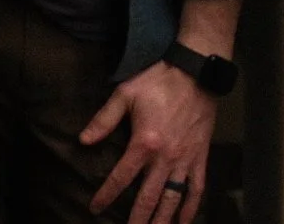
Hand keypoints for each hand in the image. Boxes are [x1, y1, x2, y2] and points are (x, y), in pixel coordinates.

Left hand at [81, 56, 219, 223]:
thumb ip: (103, 120)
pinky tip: (183, 222)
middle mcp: (165, 158)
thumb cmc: (158, 82)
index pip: (121, 177)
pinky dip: (191, 207)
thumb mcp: (125, 95)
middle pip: (148, 197)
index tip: (95, 209)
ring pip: (173, 199)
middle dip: (136, 219)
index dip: (106, 195)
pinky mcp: (200, 157)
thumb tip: (83, 141)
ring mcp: (184, 160)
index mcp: (144, 143)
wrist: (196, 73)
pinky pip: (196, 188)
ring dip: (162, 220)